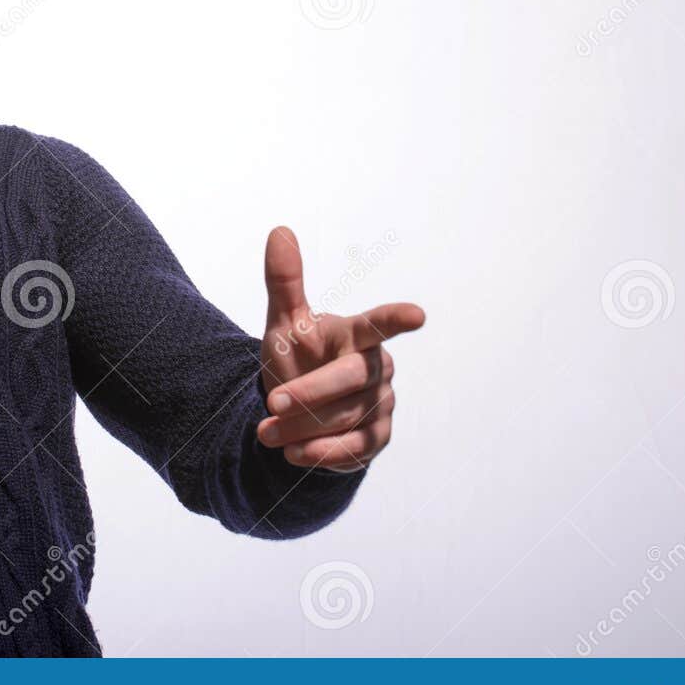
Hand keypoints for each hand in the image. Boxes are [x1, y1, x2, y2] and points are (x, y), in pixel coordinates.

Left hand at [256, 226, 423, 471]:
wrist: (295, 411)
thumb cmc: (298, 359)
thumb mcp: (284, 323)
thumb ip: (284, 282)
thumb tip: (279, 231)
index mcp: (356, 335)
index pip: (378, 325)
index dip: (396, 319)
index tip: (417, 315)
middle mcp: (377, 367)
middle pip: (351, 379)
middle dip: (310, 392)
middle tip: (272, 402)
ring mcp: (381, 404)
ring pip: (346, 418)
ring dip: (302, 427)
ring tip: (267, 431)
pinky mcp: (377, 439)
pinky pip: (353, 449)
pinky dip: (320, 453)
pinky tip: (293, 452)